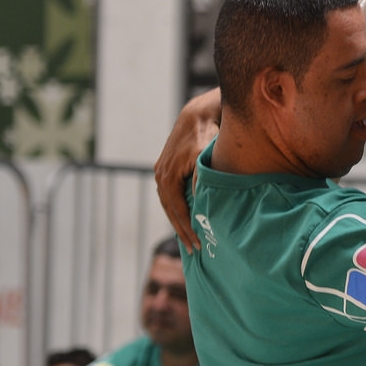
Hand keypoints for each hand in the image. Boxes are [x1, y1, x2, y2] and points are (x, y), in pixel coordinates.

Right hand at [155, 90, 222, 251]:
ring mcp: (161, 172)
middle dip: (182, 231)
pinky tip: (184, 219)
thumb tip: (199, 202)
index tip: (198, 243)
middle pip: (170, 211)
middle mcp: (161, 176)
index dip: (187, 228)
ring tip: (189, 239)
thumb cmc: (204, 137)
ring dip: (178, 222)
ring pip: (169, 204)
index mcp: (168, 177)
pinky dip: (176, 210)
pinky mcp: (166, 169)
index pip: (177, 210)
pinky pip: (170, 196)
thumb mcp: (203, 158)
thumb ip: (200, 180)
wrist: (197, 116)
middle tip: (194, 249)